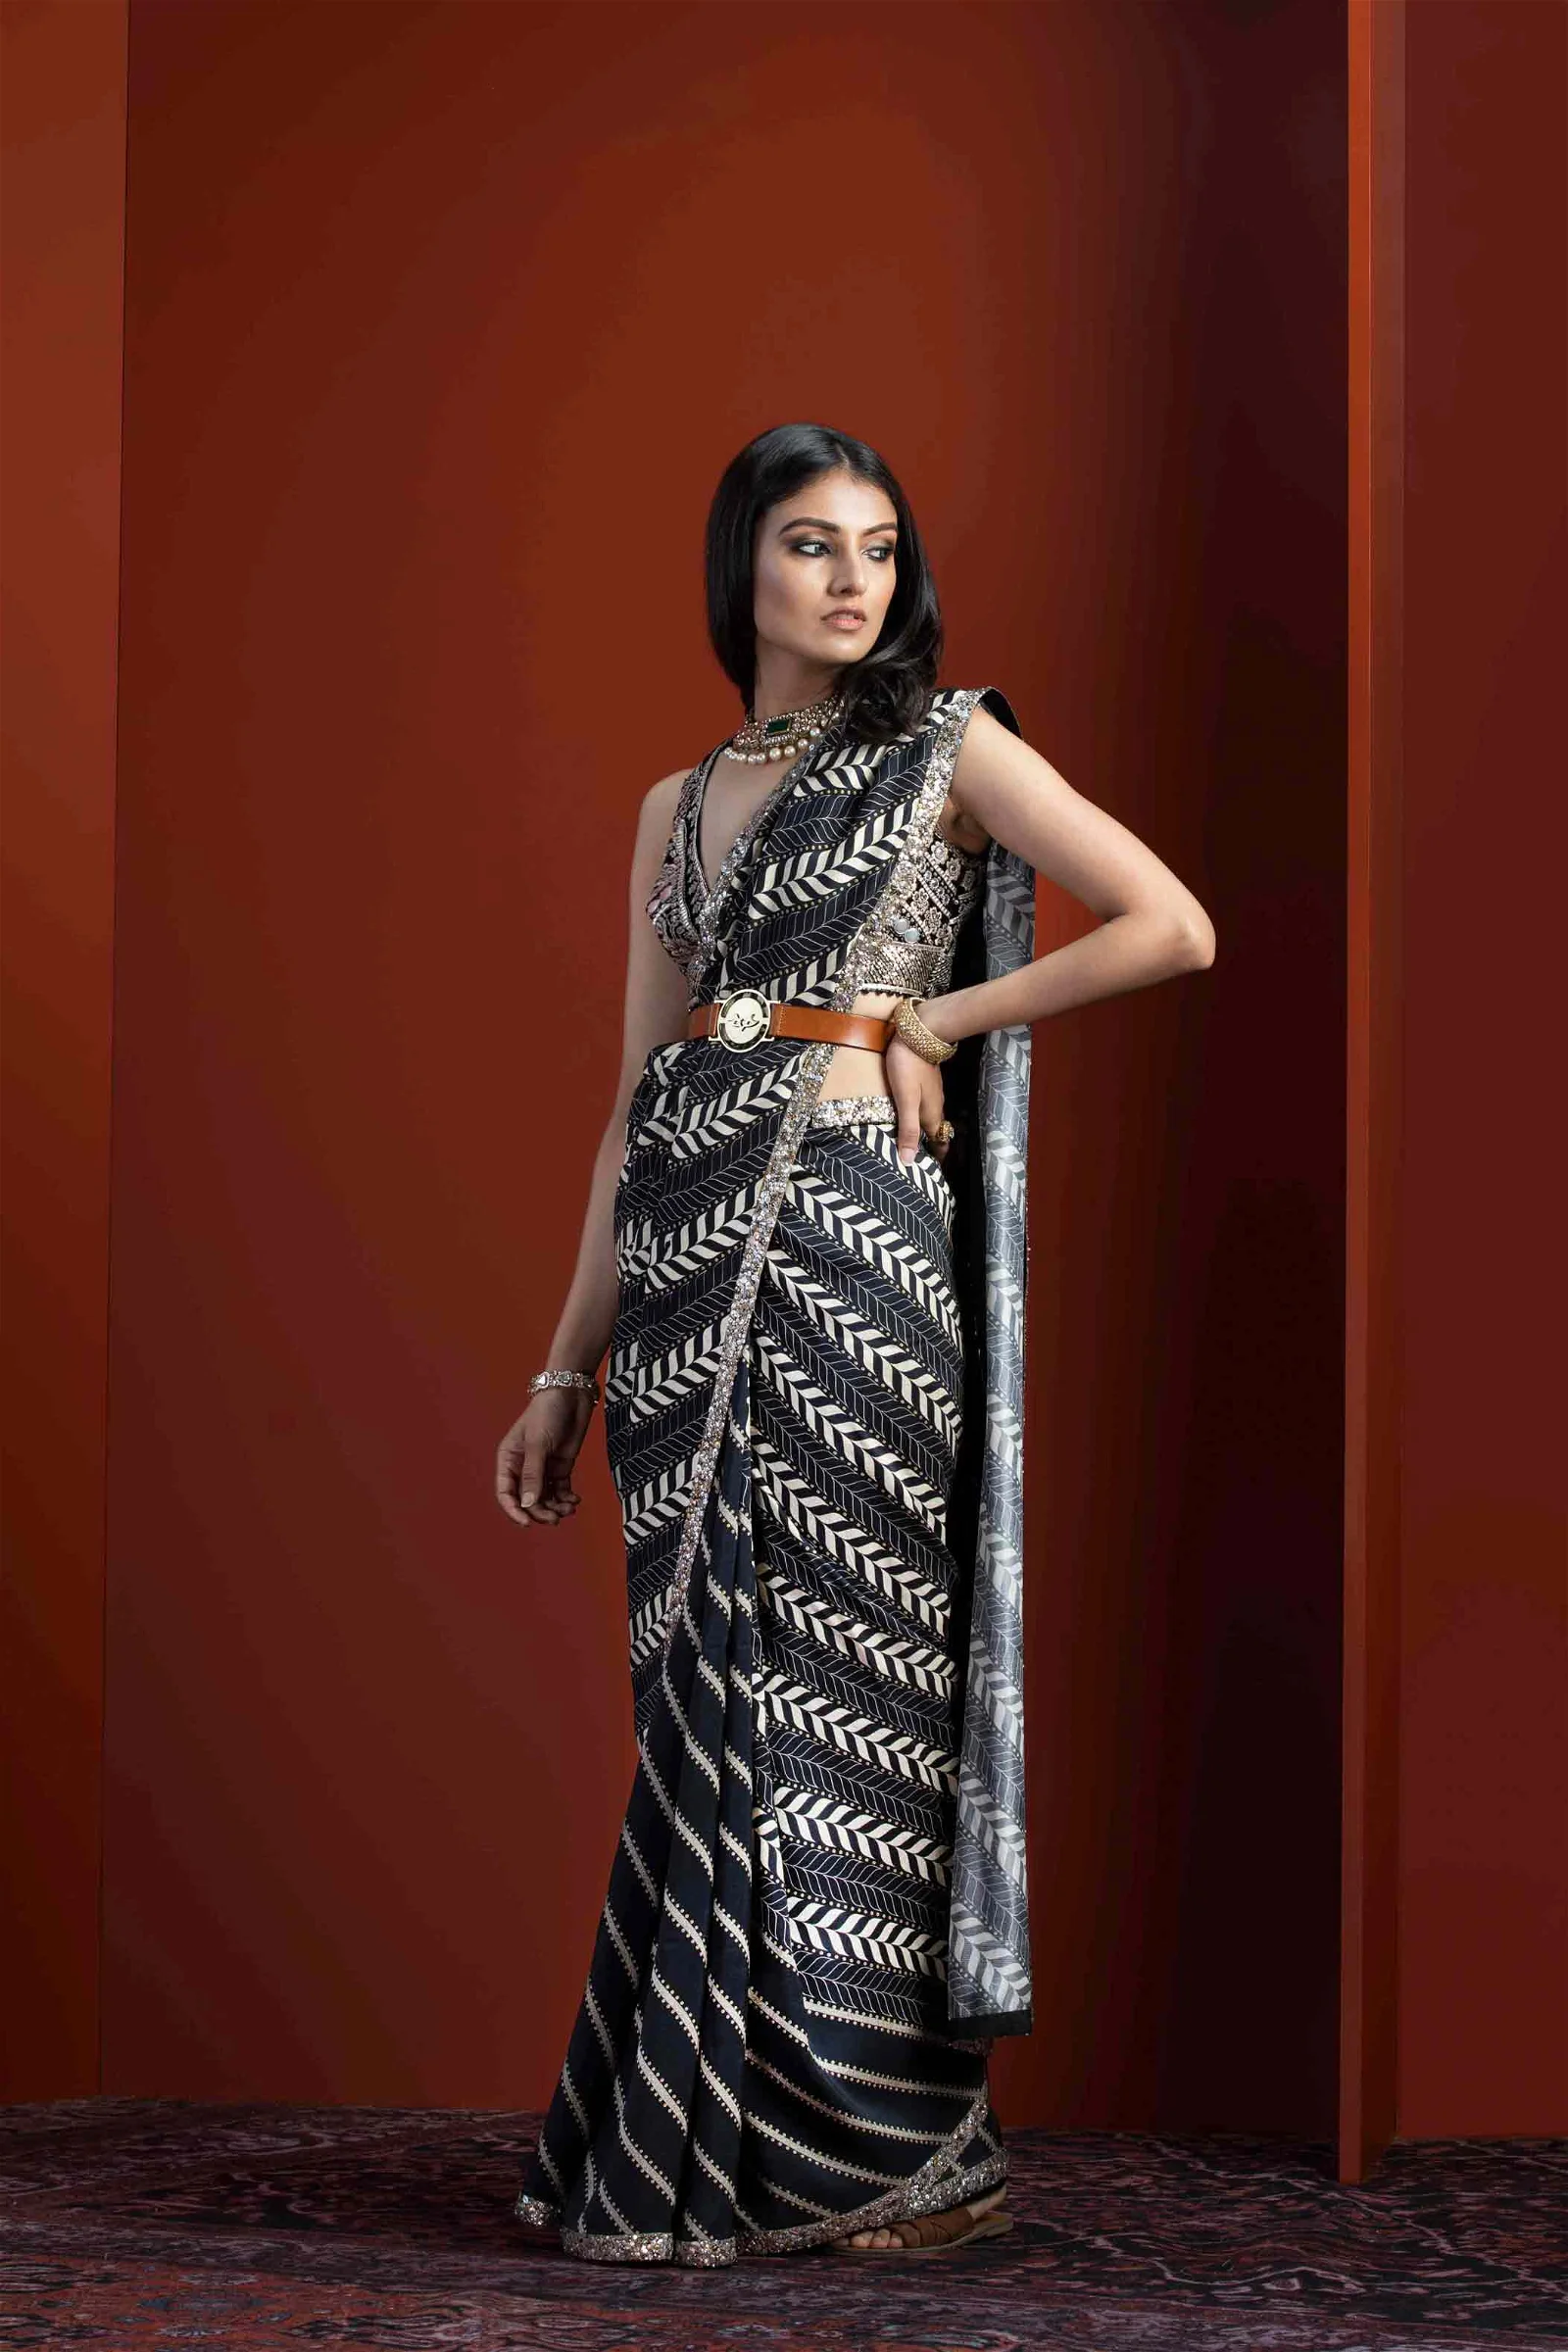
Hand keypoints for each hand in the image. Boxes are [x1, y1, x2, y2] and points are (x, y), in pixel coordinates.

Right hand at [495, 1386, 594, 1526]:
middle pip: (527, 1500)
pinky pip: (560, 1491)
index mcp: (509, 1459)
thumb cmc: (547, 1413)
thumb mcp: (537, 1444)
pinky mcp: (560, 1467)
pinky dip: (566, 1499)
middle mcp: (523, 1467)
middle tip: (556, 1518)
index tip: (527, 1523)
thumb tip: (528, 1505)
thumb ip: (533, 1475)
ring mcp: (542, 1468)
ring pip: (544, 1498)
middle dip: (540, 1511)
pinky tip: (575, 1501)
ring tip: (570, 1508)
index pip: (506, 1492)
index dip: (514, 1510)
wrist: (572, 1395)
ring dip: (555, 1508)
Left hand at [885, 1032, 949, 1165]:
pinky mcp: (926, 1082)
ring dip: (924, 1132)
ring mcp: (932, 1093)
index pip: (939, 1143)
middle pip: (935, 1132)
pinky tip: (909, 1116)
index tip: (931, 1173)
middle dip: (930, 1148)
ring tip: (912, 1143)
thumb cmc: (908, 1067)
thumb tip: (909, 1161)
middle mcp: (935, 1106)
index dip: (936, 1158)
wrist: (918, 1033)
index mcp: (931, 1115)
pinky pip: (925, 1106)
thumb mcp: (905, 1100)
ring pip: (930, 1118)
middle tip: (919, 1162)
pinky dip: (919, 1116)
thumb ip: (908, 1129)